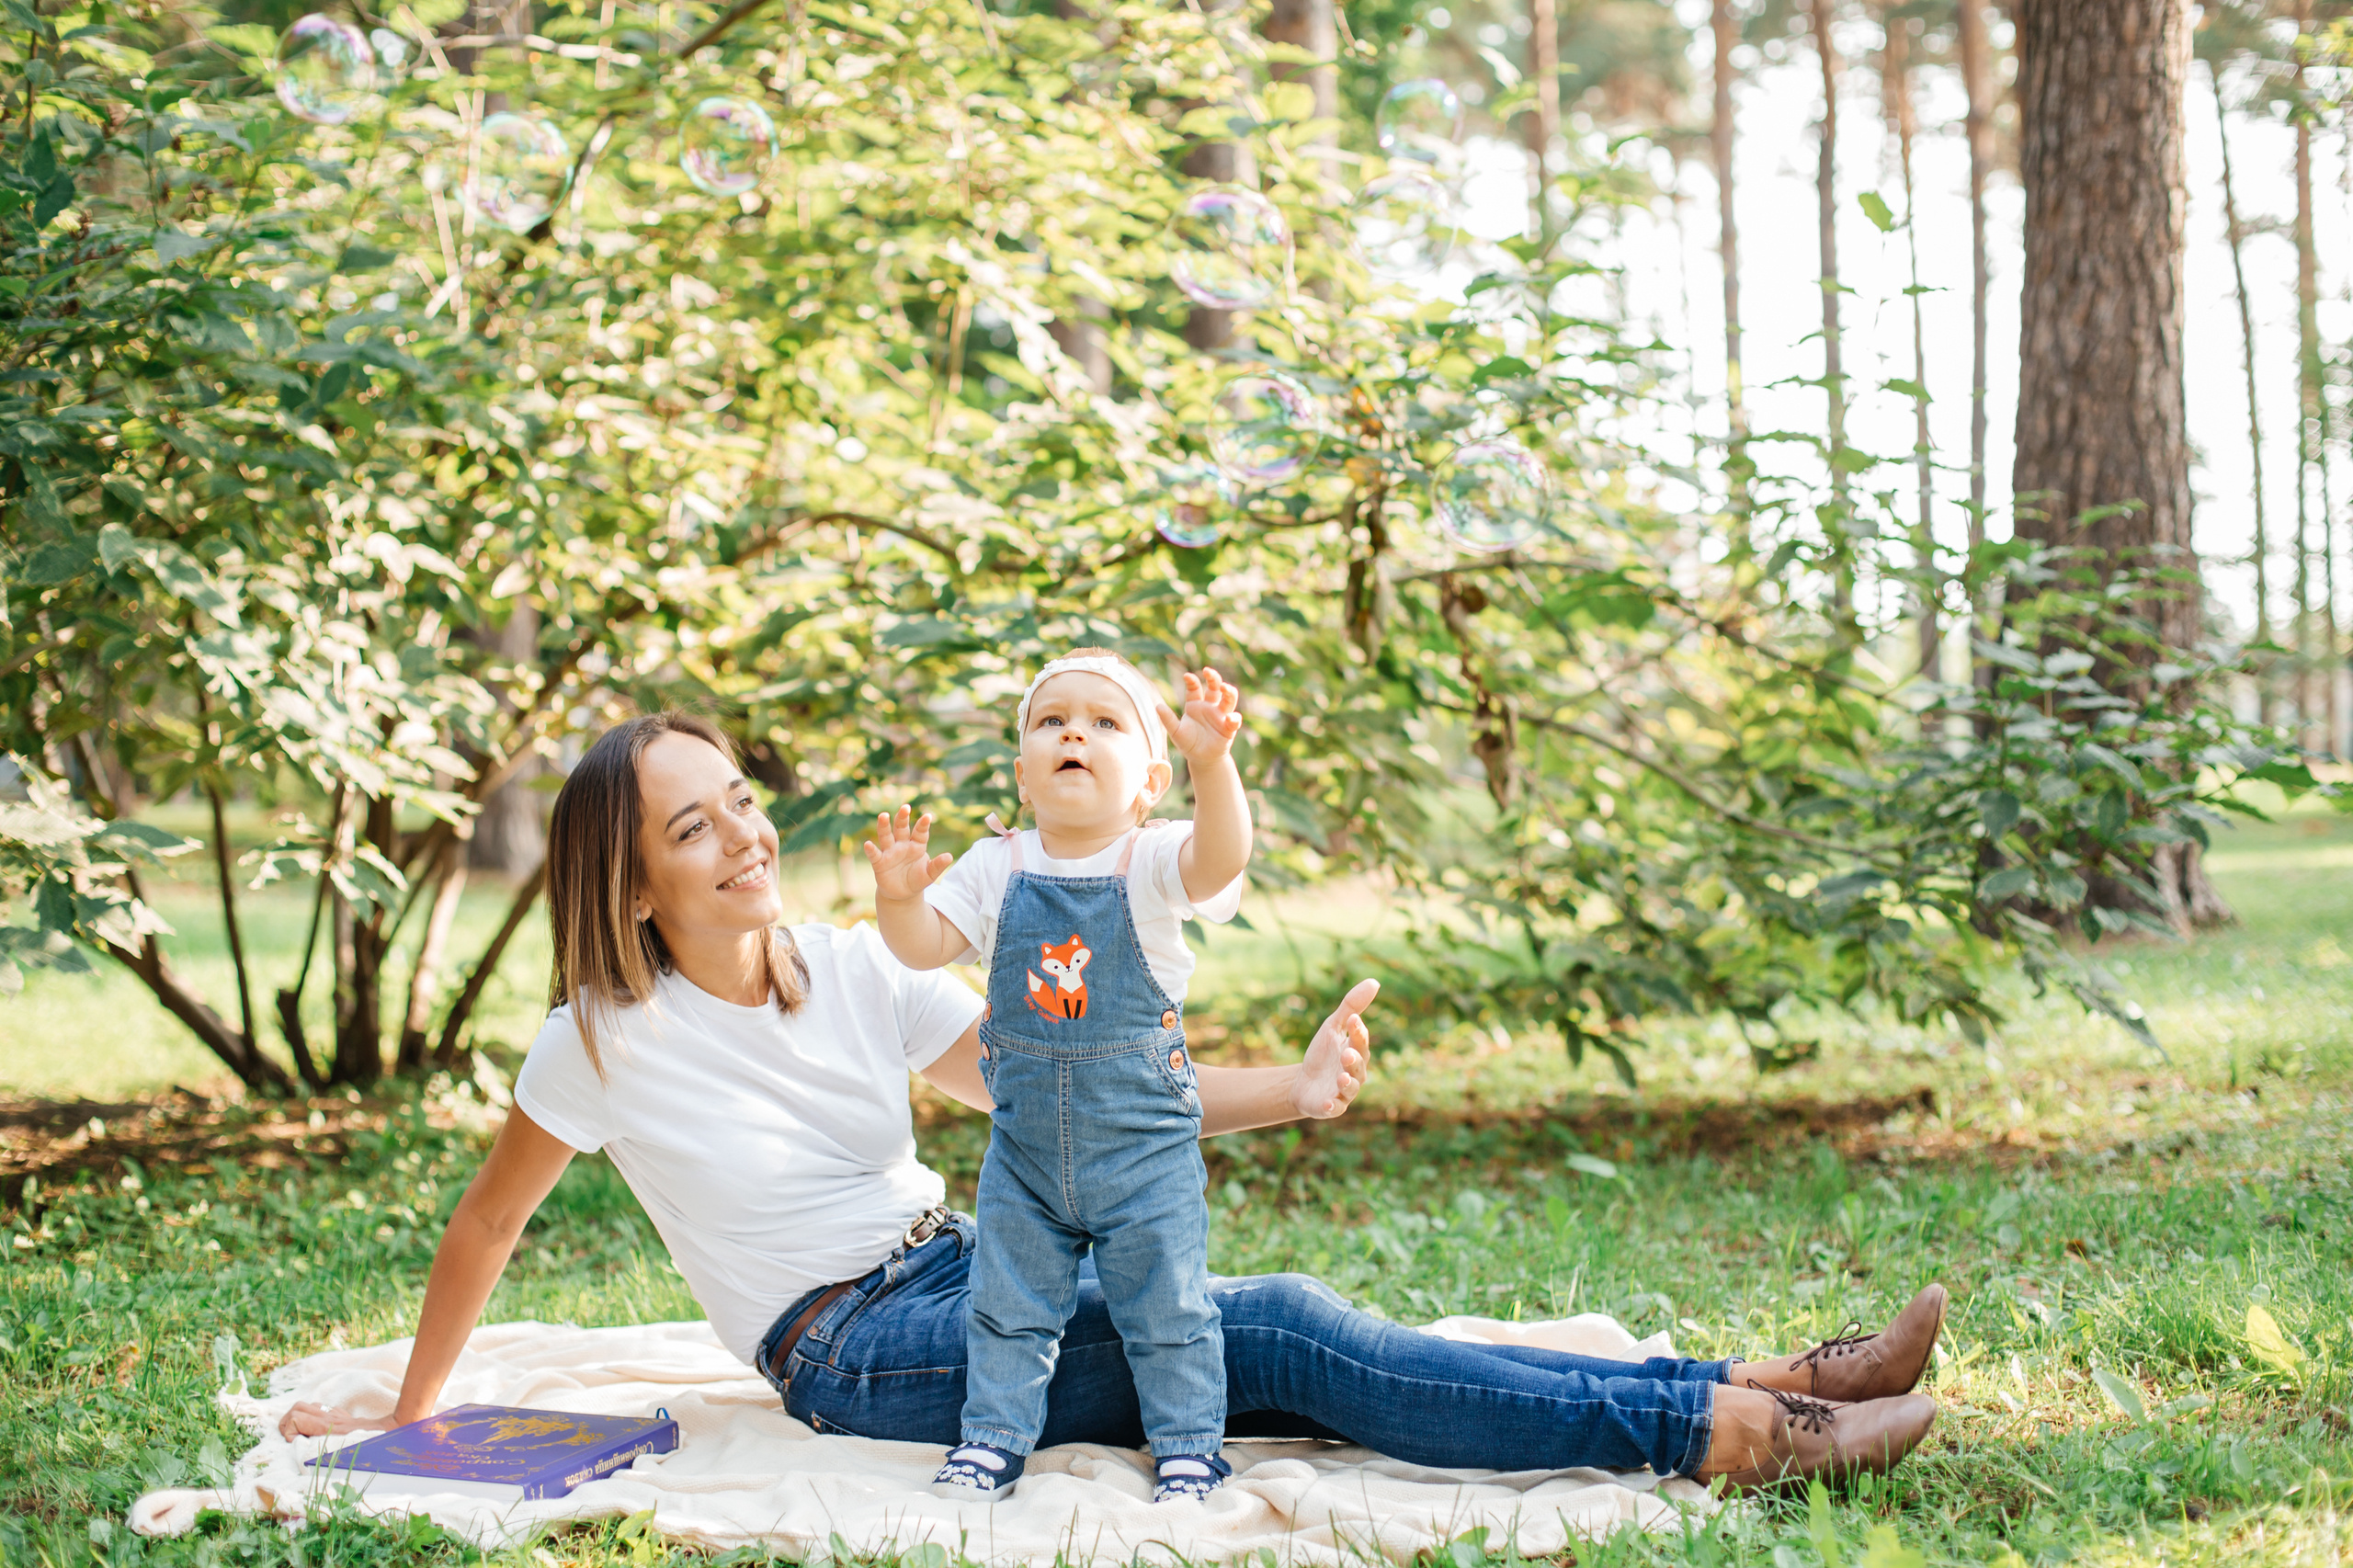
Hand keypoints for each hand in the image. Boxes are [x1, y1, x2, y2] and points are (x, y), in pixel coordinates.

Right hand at [278, 1402, 396, 1440]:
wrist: (390, 1432)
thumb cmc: (367, 1445)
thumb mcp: (340, 1453)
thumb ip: (318, 1450)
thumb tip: (300, 1448)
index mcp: (327, 1426)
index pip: (296, 1418)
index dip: (289, 1430)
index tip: (294, 1442)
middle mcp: (330, 1417)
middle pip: (298, 1407)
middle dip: (287, 1420)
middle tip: (289, 1436)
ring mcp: (337, 1415)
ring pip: (309, 1406)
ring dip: (299, 1418)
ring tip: (299, 1434)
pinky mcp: (343, 1416)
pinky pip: (323, 1410)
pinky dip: (314, 1418)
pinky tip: (317, 1430)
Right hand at [863, 806, 951, 902]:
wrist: (903, 894)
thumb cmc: (917, 879)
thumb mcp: (930, 874)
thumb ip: (938, 865)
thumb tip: (950, 856)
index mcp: (917, 845)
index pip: (920, 832)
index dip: (923, 825)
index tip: (928, 816)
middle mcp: (902, 845)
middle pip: (901, 828)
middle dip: (903, 817)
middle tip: (905, 807)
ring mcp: (890, 852)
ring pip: (886, 836)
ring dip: (884, 826)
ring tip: (883, 816)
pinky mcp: (880, 863)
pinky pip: (875, 855)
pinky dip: (871, 850)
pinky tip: (868, 844)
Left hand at [1157, 668, 1242, 763]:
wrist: (1201, 759)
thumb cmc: (1188, 743)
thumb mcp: (1176, 732)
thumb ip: (1168, 719)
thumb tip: (1157, 706)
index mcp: (1195, 705)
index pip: (1195, 688)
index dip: (1192, 681)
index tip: (1186, 676)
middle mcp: (1209, 707)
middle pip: (1214, 688)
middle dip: (1213, 678)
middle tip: (1208, 671)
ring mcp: (1221, 716)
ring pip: (1229, 699)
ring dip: (1229, 692)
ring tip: (1225, 688)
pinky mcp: (1229, 728)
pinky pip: (1234, 721)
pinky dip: (1234, 718)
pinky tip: (1230, 718)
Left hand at [1291, 978, 1376, 1119]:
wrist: (1303, 1082)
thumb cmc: (1322, 1053)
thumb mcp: (1332, 1027)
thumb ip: (1351, 1006)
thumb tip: (1374, 982)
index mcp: (1356, 1051)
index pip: (1360, 1040)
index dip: (1358, 1032)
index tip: (1352, 1020)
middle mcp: (1355, 1073)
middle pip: (1358, 1066)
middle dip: (1353, 1060)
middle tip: (1346, 1054)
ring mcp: (1344, 1091)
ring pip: (1350, 1088)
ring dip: (1346, 1083)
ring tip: (1340, 1077)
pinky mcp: (1331, 1107)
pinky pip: (1335, 1108)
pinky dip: (1332, 1107)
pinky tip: (1327, 1104)